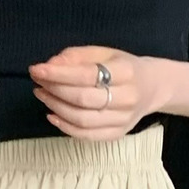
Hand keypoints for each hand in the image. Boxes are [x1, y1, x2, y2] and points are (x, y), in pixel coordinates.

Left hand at [28, 47, 165, 140]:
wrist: (152, 88)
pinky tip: (53, 116)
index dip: (58, 74)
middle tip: (38, 83)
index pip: (86, 75)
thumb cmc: (123, 67)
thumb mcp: (104, 53)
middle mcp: (127, 97)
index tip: (36, 69)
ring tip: (43, 95)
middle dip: (55, 90)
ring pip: (82, 119)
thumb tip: (50, 65)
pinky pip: (87, 135)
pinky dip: (66, 127)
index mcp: (126, 71)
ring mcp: (123, 120)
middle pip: (82, 99)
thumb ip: (77, 57)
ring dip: (56, 108)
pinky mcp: (117, 134)